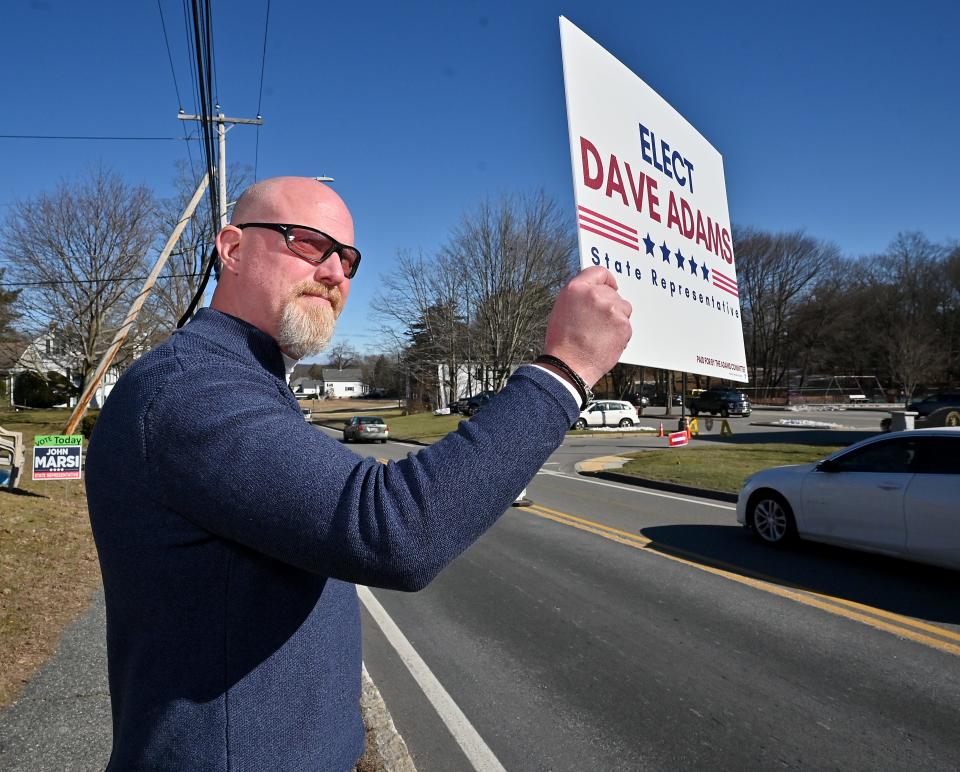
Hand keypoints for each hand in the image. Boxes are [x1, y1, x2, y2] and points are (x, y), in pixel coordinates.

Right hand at [542, 267, 631, 387]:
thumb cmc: (562, 341)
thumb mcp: (562, 308)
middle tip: (597, 322)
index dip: (607, 280)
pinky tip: (605, 341)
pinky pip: (626, 324)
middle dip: (609, 304)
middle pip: (612, 292)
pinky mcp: (623, 325)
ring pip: (623, 307)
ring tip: (600, 333)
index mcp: (576, 288)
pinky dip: (619, 332)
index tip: (611, 286)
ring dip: (616, 317)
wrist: (569, 365)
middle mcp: (595, 295)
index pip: (599, 272)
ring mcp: (612, 309)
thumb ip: (580, 295)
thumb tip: (595, 292)